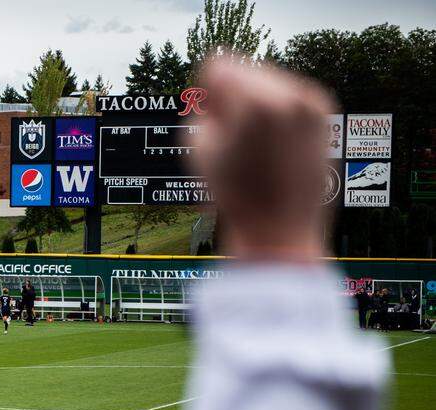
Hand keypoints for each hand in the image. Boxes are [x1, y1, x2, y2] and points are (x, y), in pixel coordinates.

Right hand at [191, 60, 336, 263]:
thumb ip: (202, 110)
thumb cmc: (238, 196)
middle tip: (233, 135)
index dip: (207, 94)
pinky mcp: (323, 114)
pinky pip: (290, 95)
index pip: (218, 66)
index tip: (212, 119)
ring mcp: (309, 103)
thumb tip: (215, 94)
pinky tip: (273, 143)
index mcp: (254, 103)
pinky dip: (277, 111)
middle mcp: (287, 96)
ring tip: (255, 143)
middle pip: (245, 69)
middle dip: (234, 96)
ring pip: (269, 80)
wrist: (280, 228)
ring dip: (256, 102)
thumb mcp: (201, 150)